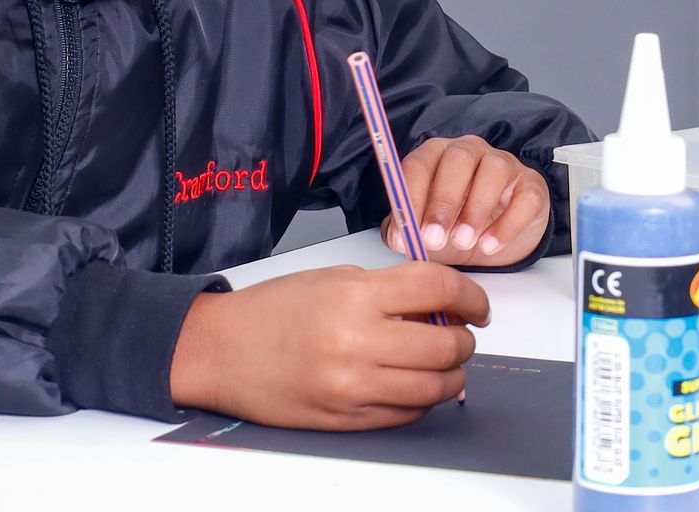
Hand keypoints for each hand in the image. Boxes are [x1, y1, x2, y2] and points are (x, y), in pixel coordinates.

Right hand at [169, 262, 486, 429]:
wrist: (221, 351)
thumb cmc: (272, 310)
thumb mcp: (333, 278)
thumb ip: (388, 290)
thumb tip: (439, 306)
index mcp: (355, 295)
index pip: (439, 289)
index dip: (472, 295)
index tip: (477, 305)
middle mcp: (358, 341)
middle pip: (446, 343)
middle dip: (465, 338)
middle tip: (461, 333)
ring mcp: (353, 386)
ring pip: (435, 387)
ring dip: (452, 374)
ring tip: (444, 363)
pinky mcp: (347, 419)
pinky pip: (407, 414)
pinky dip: (422, 400)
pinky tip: (413, 384)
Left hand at [383, 135, 550, 265]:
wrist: (498, 234)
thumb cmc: (455, 224)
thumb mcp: (426, 227)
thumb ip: (408, 229)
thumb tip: (399, 237)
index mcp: (436, 155)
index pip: (419, 164)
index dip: (410, 196)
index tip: (406, 229)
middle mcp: (469, 151)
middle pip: (457, 160)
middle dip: (443, 201)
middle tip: (434, 238)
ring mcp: (504, 164)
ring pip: (493, 171)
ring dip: (475, 209)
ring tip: (464, 242)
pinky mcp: (531, 185)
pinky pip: (524, 198)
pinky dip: (507, 224)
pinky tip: (490, 246)